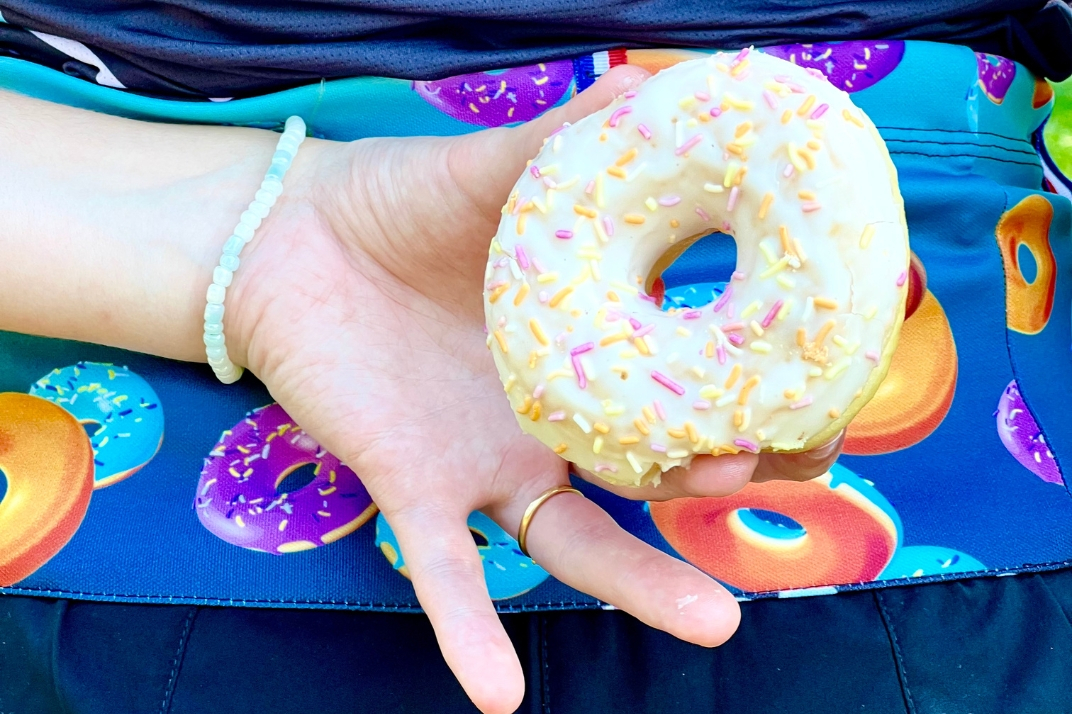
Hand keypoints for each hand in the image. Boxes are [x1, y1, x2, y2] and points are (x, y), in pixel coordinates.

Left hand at [229, 66, 842, 712]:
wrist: (288, 240)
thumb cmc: (399, 202)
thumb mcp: (497, 174)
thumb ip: (569, 143)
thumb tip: (651, 80)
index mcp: (587, 351)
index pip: (684, 394)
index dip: (747, 407)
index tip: (813, 413)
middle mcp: (553, 422)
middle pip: (652, 484)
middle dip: (717, 500)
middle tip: (777, 496)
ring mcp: (488, 464)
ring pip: (576, 546)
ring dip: (643, 588)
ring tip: (715, 623)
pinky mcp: (414, 488)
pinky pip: (446, 576)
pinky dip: (471, 634)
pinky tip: (501, 696)